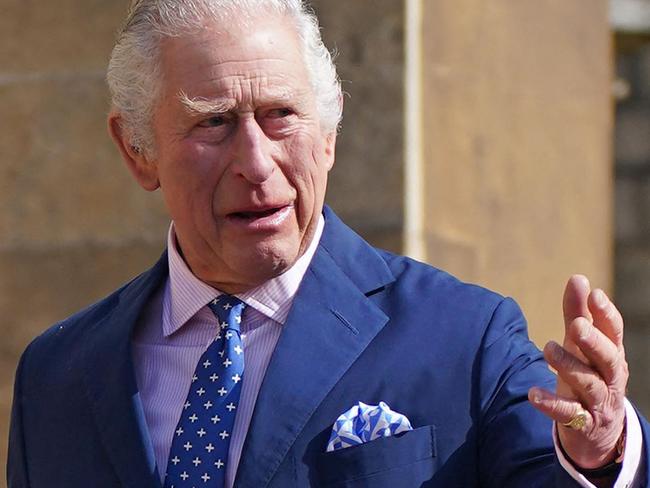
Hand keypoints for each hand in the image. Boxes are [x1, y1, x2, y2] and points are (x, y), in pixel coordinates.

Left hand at [528, 275, 627, 468]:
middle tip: (576, 325)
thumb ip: (578, 314)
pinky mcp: (583, 424)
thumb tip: (578, 278)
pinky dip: (552, 404)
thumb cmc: (589, 376)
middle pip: (607, 359)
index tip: (595, 294)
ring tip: (547, 348)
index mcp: (611, 355)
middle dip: (593, 341)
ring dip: (568, 366)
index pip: (615, 333)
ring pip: (589, 384)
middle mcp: (610, 378)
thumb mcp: (582, 347)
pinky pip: (569, 415)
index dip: (606, 314)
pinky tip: (533, 393)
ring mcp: (598, 402)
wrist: (597, 434)